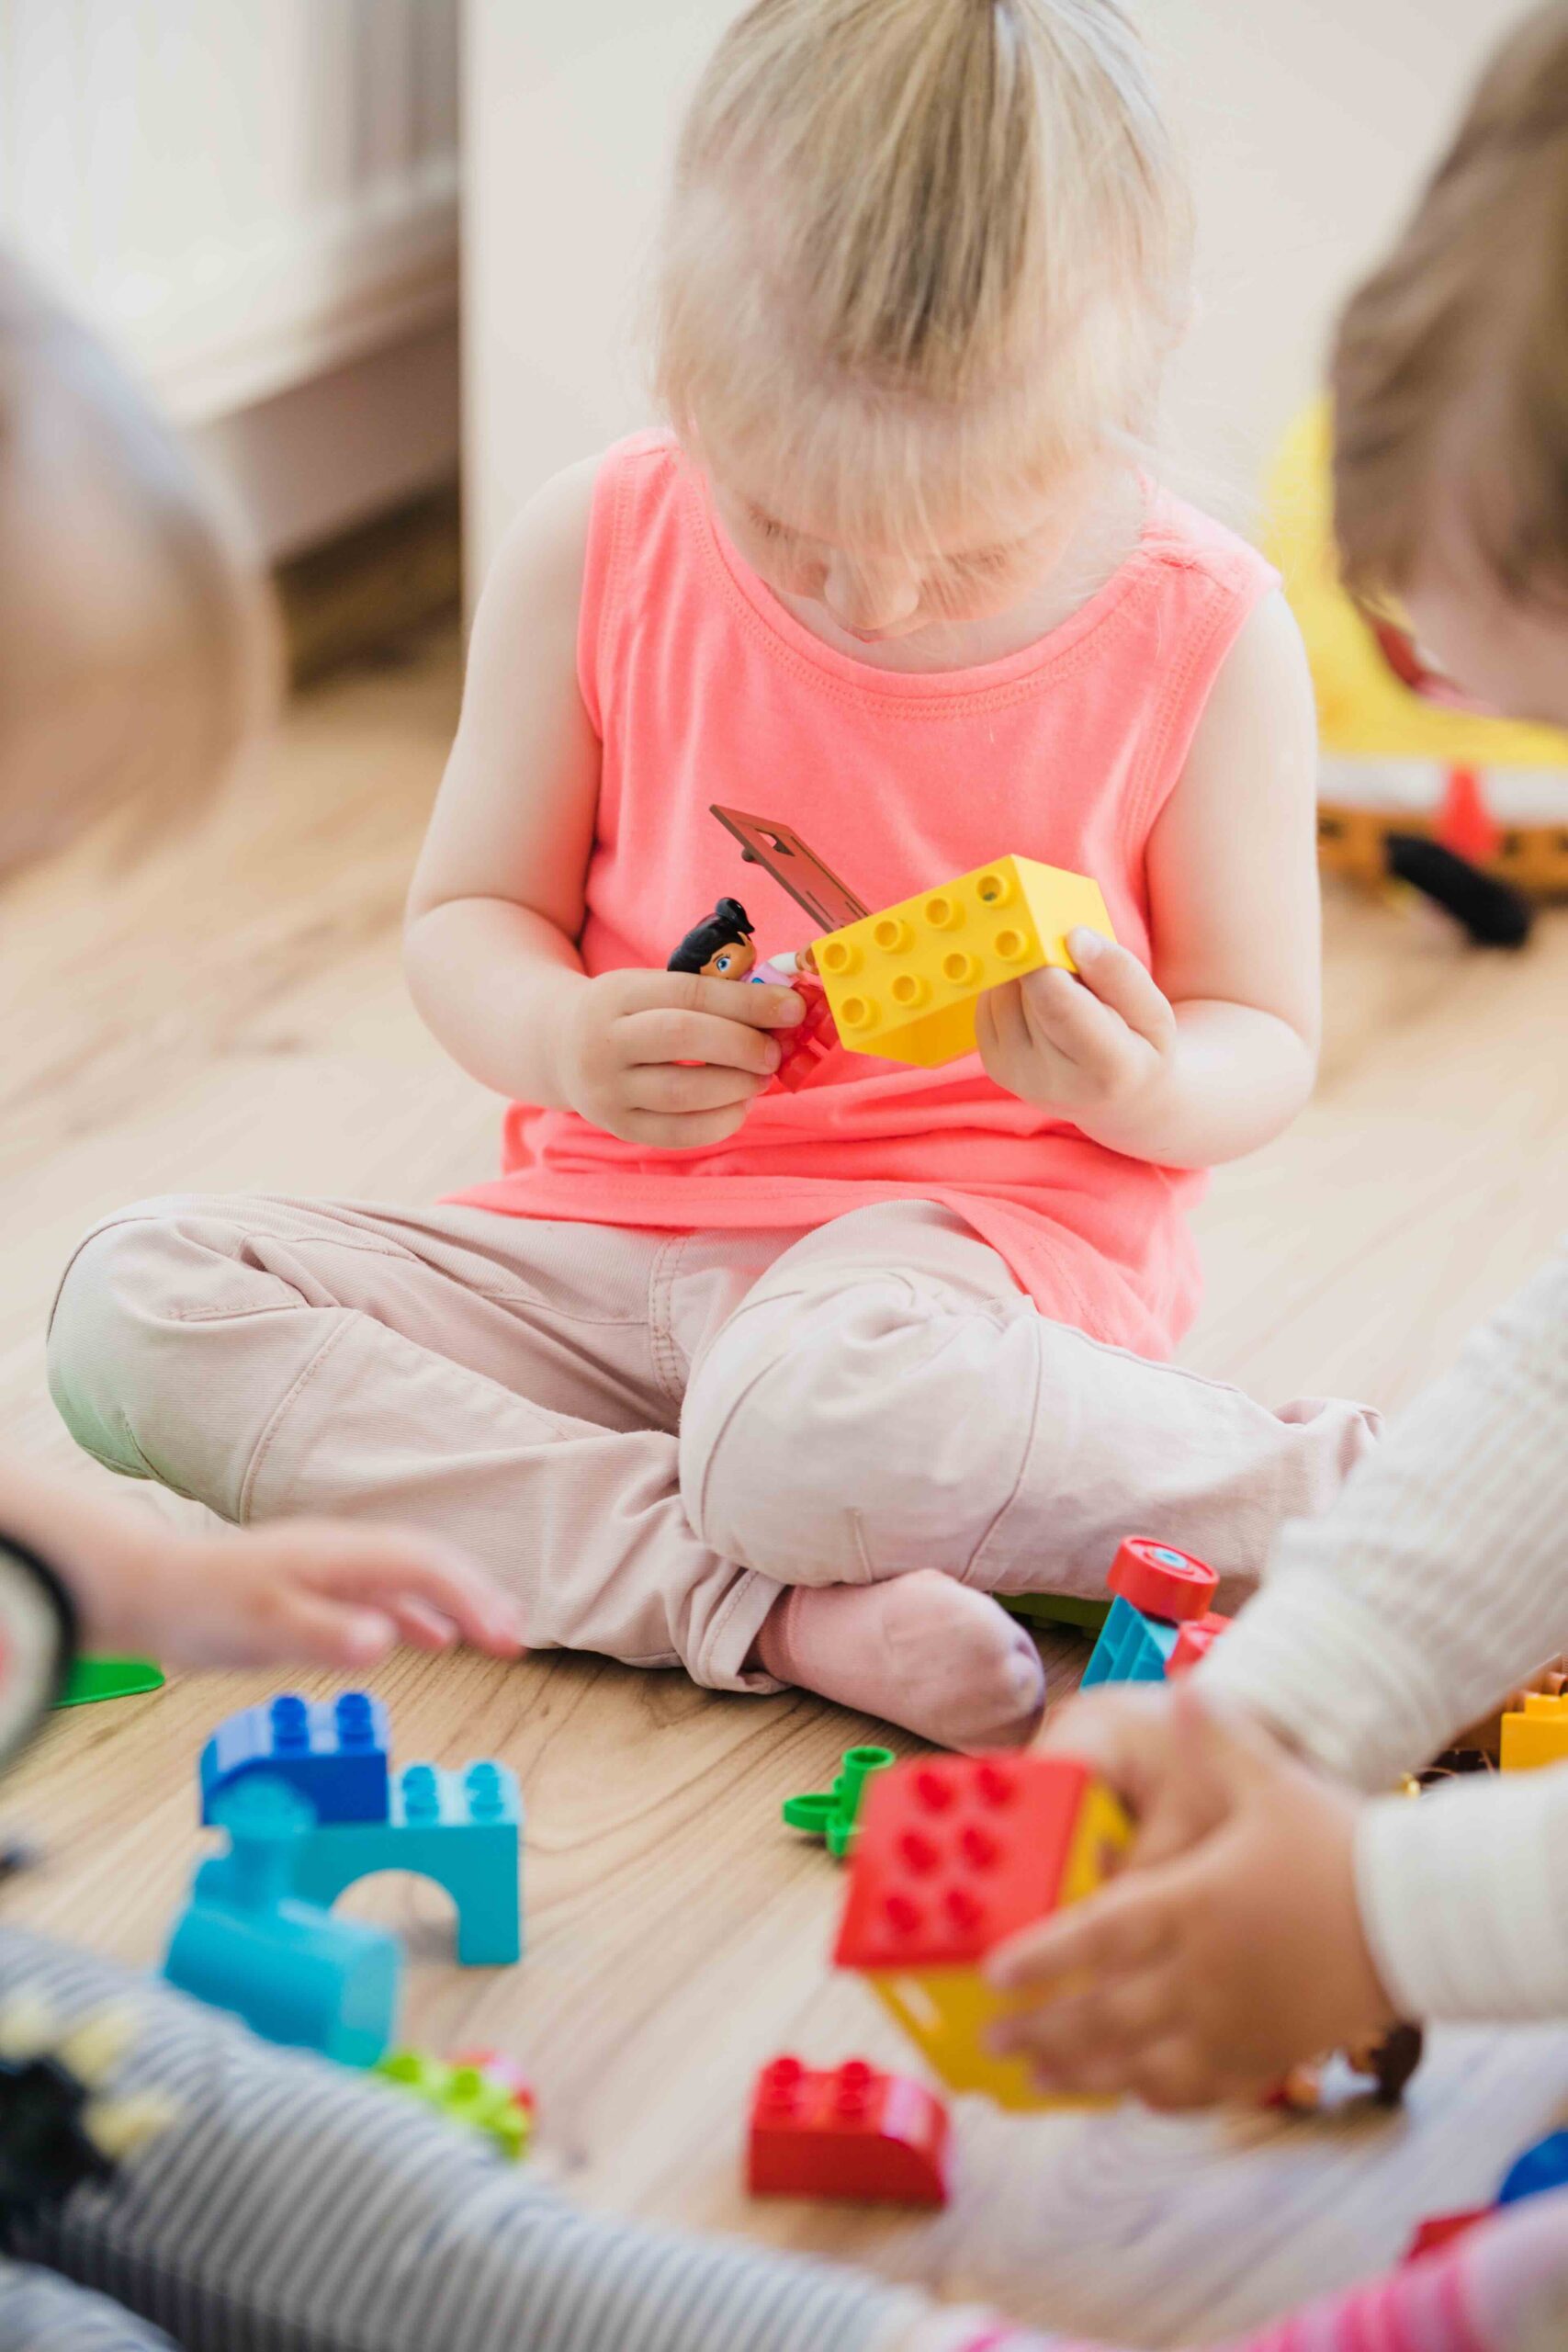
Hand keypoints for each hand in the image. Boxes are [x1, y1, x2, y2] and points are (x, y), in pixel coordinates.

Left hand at [93, 1518, 526, 1671]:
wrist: (151, 1591)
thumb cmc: (202, 1608)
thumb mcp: (262, 1628)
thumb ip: (326, 1635)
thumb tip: (388, 1641)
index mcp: (339, 1555)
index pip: (424, 1568)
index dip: (470, 1598)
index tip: (503, 1636)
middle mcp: (345, 1554)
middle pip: (429, 1565)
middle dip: (477, 1596)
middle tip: (515, 1638)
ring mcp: (333, 1570)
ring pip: (412, 1579)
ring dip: (457, 1603)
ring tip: (496, 1635)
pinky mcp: (319, 1590)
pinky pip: (386, 1597)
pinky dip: (420, 1615)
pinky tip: (435, 1640)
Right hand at [554, 968, 803, 1148]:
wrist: (560, 1048)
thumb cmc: (628, 1014)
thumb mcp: (649, 987)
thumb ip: (706, 995)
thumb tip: (780, 1011)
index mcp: (617, 993)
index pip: (690, 993)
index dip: (747, 1002)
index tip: (791, 1009)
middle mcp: (604, 1041)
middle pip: (682, 1038)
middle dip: (742, 1045)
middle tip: (774, 1052)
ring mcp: (607, 1089)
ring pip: (681, 1092)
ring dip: (736, 1086)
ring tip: (761, 1078)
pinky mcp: (618, 1127)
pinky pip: (677, 1134)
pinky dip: (719, 1122)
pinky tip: (740, 1106)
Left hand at [975, 929, 1176, 1135]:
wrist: (1117, 1099)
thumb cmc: (1140, 1046)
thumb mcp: (1152, 1010)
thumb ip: (1119, 973)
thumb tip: (1074, 938)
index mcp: (1107, 1070)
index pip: (1058, 1005)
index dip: (1049, 960)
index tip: (1059, 935)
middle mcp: (1054, 1082)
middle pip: (1029, 992)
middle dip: (1046, 963)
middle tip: (1073, 967)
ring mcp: (1019, 1077)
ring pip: (1004, 993)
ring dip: (1027, 976)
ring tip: (1062, 991)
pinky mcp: (995, 1068)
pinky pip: (988, 1004)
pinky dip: (1011, 992)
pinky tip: (1039, 1004)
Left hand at [981, 1683, 1396, 2109]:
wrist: (1421, 1919)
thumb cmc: (1342, 1845)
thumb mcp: (1274, 1782)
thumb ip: (1220, 1738)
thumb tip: (1189, 1685)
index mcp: (1193, 1904)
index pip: (1097, 1937)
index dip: (1040, 1960)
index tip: (993, 1975)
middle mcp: (1203, 1973)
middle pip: (1103, 2015)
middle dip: (1040, 2031)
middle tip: (993, 2037)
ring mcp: (1234, 2024)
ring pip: (1139, 2065)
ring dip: (1081, 2073)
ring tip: (1038, 2076)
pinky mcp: (1267, 2055)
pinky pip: (1197, 2090)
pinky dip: (1152, 2096)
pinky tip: (1128, 2094)